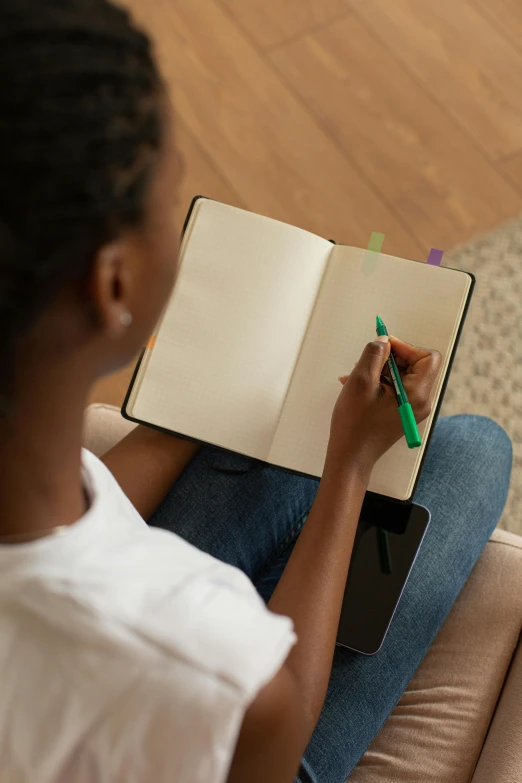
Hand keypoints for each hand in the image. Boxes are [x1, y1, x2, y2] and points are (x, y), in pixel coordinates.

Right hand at [327, 335, 441, 473]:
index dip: (406, 347)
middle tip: (367, 362)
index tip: (384, 347)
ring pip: (404, 375)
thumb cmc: (355, 424)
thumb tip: (384, 341)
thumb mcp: (361, 381)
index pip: (428, 357)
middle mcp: (421, 401)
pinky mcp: (403, 413)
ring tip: (356, 375)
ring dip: (381, 370)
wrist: (351, 457)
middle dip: (391, 358)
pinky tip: (358, 386)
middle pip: (417, 365)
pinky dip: (380, 382)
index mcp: (417, 394)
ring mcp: (413, 408)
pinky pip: (397, 388)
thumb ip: (375, 355)